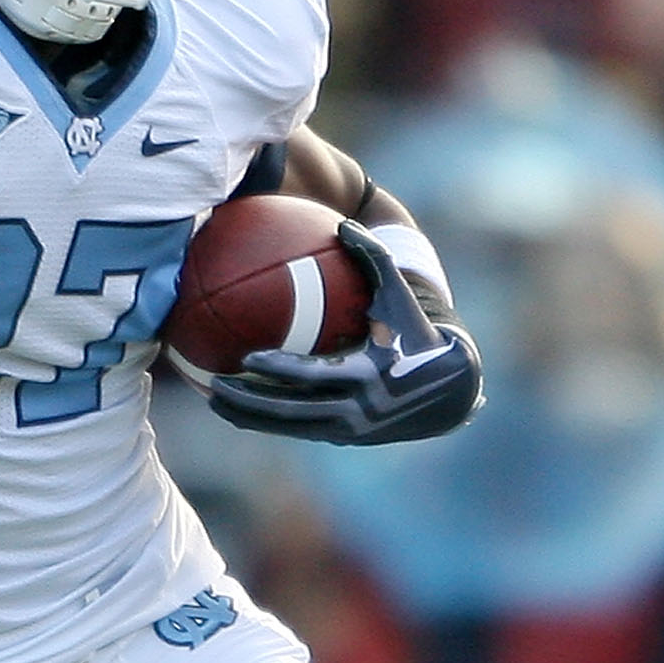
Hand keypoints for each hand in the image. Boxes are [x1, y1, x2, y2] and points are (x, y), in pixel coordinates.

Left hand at [204, 219, 483, 446]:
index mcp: (367, 375)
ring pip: (287, 428)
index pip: (314, 377)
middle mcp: (356, 409)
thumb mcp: (402, 296)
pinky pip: (297, 430)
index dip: (280, 371)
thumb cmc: (419, 332)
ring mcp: (349, 430)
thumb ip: (374, 259)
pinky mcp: (344, 439)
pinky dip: (266, 420)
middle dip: (249, 403)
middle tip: (212, 385)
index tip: (246, 359)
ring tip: (212, 398)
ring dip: (248, 417)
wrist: (451, 387)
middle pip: (290, 412)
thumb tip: (342, 224)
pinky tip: (236, 405)